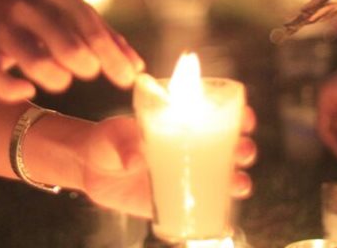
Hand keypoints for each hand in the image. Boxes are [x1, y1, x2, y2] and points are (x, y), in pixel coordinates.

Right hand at [0, 0, 143, 101]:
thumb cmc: (41, 6)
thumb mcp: (72, 8)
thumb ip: (104, 34)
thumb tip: (137, 67)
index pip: (93, 30)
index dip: (112, 59)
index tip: (127, 81)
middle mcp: (29, 4)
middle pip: (69, 48)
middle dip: (86, 68)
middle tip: (86, 71)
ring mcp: (3, 25)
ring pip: (36, 64)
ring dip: (57, 79)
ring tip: (60, 77)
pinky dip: (12, 91)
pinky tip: (26, 90)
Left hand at [79, 108, 256, 217]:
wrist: (92, 169)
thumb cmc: (107, 141)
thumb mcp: (114, 137)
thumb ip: (124, 145)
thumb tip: (135, 160)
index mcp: (182, 124)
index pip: (219, 115)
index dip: (238, 116)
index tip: (244, 117)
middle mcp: (191, 149)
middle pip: (231, 148)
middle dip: (244, 149)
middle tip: (242, 151)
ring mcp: (186, 176)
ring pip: (224, 179)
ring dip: (238, 181)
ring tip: (238, 184)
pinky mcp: (177, 202)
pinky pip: (204, 209)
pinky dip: (218, 217)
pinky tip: (224, 221)